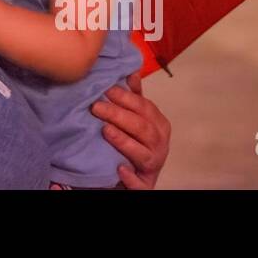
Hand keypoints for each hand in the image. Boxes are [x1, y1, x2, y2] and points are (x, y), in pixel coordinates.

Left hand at [90, 70, 169, 188]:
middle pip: (143, 129)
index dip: (127, 98)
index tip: (106, 89)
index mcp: (159, 125)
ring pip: (143, 154)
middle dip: (120, 116)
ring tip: (105, 131)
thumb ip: (134, 98)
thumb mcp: (135, 117)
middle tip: (96, 107)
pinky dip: (131, 177)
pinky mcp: (144, 186)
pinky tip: (119, 169)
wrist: (132, 176)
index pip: (146, 108)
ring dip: (124, 142)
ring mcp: (153, 166)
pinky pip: (140, 184)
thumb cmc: (134, 140)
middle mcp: (160, 146)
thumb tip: (132, 71)